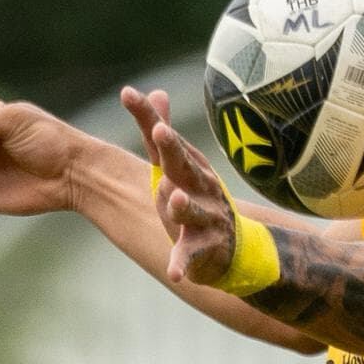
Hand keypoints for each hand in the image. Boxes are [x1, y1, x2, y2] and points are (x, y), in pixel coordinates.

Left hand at [125, 85, 245, 289]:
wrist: (235, 249)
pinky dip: (183, 265)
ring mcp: (205, 218)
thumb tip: (156, 90)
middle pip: (184, 166)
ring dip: (184, 205)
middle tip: (160, 133)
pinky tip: (175, 273)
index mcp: (188, 165)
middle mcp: (199, 186)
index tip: (127, 93)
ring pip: (192, 210)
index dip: (147, 115)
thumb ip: (162, 132)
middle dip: (173, 149)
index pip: (163, 136)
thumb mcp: (178, 166)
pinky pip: (192, 256)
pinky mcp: (205, 250)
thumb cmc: (197, 200)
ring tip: (175, 199)